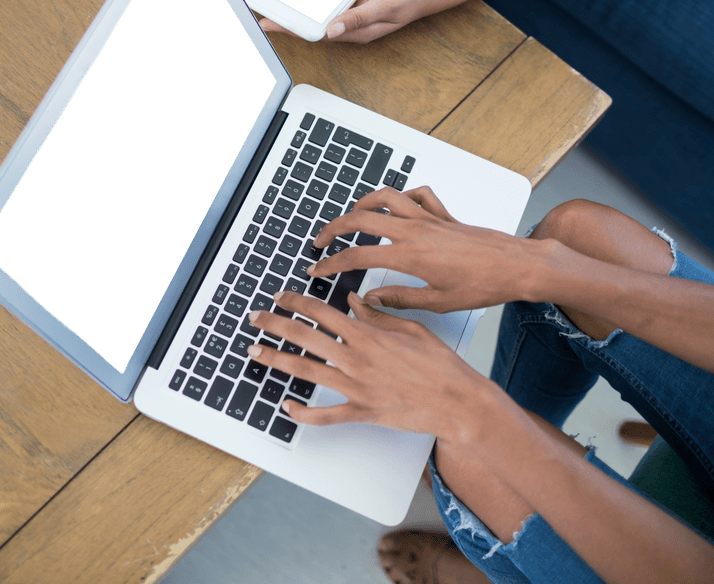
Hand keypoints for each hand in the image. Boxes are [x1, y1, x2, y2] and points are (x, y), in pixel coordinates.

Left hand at [247, 289, 497, 442]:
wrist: (458, 401)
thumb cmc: (440, 365)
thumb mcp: (411, 329)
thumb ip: (378, 315)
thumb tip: (355, 302)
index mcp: (367, 335)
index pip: (321, 312)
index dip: (296, 302)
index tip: (280, 297)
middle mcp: (356, 359)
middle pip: (304, 337)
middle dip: (274, 325)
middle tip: (255, 318)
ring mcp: (356, 387)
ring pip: (305, 371)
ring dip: (276, 360)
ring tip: (255, 352)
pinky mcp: (362, 413)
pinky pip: (325, 415)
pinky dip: (303, 412)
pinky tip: (286, 406)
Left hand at [259, 0, 487, 44]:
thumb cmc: (413, 0)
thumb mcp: (385, 8)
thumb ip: (358, 18)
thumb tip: (331, 29)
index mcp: (353, 32)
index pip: (314, 33)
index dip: (290, 30)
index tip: (268, 25)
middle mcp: (348, 22)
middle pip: (311, 22)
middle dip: (287, 19)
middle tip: (259, 14)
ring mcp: (351, 8)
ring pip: (319, 7)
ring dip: (299, 5)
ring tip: (273, 1)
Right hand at [307, 186, 540, 311]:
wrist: (518, 266)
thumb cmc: (484, 286)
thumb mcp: (438, 302)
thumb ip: (399, 299)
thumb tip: (371, 299)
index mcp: (409, 255)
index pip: (357, 256)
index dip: (331, 264)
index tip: (317, 271)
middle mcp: (415, 230)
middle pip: (361, 218)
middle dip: (334, 228)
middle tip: (320, 241)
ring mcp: (430, 218)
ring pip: (386, 197)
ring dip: (363, 203)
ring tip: (351, 216)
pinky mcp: (444, 215)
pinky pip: (418, 195)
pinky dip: (403, 196)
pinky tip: (396, 207)